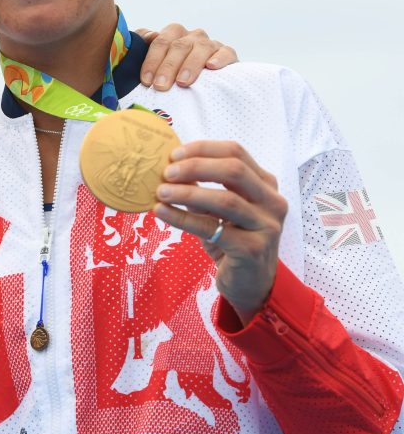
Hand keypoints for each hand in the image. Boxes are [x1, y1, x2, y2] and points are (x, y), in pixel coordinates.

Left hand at [135, 24, 237, 90]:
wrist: (208, 81)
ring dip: (190, 65)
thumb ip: (143, 47)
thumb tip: (145, 38)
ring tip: (182, 82)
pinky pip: (225, 52)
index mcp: (173, 34)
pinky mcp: (228, 53)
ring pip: (200, 48)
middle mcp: (191, 36)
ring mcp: (210, 44)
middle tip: (160, 86)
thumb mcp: (157, 62)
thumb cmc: (175, 72)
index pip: (160, 42)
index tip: (146, 81)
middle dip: (168, 67)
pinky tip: (211, 67)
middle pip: (178, 46)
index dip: (152, 61)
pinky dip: (219, 58)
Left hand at [152, 140, 286, 323]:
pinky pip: (212, 228)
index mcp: (265, 184)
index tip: (174, 154)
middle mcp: (272, 202)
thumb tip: (169, 166)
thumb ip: (202, 187)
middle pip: (234, 170)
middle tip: (166, 173)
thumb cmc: (232, 239)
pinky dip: (183, 218)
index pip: (235, 152)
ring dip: (187, 193)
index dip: (203, 149)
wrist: (250, 284)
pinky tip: (162, 213)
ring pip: (225, 200)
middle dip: (195, 167)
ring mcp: (266, 226)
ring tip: (160, 192)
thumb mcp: (218, 209)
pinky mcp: (253, 249)